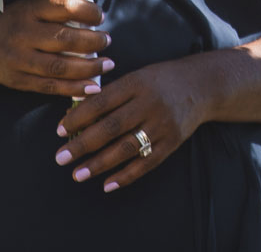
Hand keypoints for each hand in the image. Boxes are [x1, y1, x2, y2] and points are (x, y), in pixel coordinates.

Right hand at [0, 0, 112, 99]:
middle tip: (107, 41)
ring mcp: (19, 60)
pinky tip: (93, 87)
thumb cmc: (15, 23)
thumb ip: (58, 10)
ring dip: (89, 67)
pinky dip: (74, 88)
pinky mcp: (19, 80)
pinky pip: (51, 86)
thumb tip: (96, 18)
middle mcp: (22, 34)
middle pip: (64, 39)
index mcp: (28, 10)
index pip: (63, 7)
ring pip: (59, 66)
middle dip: (93, 42)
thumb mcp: (31, 7)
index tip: (101, 17)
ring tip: (107, 64)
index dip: (88, 12)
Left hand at [54, 58, 209, 192]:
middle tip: (60, 158)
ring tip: (78, 174)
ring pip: (126, 148)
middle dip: (82, 144)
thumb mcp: (137, 77)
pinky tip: (107, 184)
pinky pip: (147, 162)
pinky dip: (126, 175)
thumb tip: (76, 113)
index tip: (59, 131)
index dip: (78, 117)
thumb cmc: (161, 81)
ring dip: (99, 164)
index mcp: (137, 83)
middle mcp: (150, 103)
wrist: (202, 85)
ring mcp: (163, 124)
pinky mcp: (173, 141)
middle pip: (111, 127)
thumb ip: (110, 93)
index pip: (101, 102)